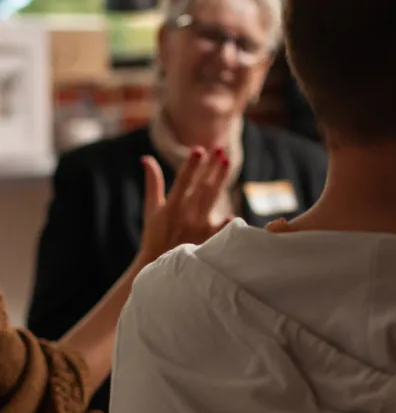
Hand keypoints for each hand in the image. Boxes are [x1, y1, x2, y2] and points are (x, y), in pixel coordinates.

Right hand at [137, 147, 231, 265]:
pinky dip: (225, 222)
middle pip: (202, 187)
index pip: (183, 181)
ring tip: (226, 161)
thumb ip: (153, 183)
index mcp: (172, 206)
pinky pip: (220, 228)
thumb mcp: (151, 208)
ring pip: (213, 199)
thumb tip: (146, 159)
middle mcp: (186, 214)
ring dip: (220, 180)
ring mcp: (199, 226)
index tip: (199, 150)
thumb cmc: (155, 234)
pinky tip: (232, 215)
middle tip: (220, 149)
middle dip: (212, 167)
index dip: (191, 166)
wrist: (159, 264)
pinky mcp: (208, 238)